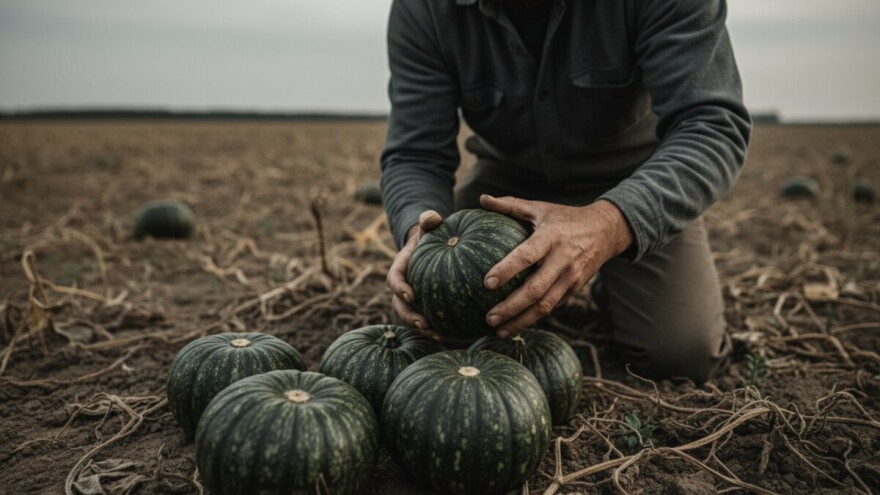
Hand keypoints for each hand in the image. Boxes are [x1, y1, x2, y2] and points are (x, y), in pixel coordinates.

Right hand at [387, 210, 443, 338]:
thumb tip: (433, 218)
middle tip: (423, 324)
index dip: (400, 288)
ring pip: (412, 317)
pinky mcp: (425, 304)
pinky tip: (453, 336)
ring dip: (423, 328)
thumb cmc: (430, 233)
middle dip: (409, 316)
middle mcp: (403, 286)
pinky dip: (438, 328)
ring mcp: (413, 298)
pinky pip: (429, 319)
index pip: (394, 279)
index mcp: (400, 268)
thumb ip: (429, 219)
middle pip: (400, 304)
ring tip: (440, 336)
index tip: (410, 295)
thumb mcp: (429, 224)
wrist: (432, 244)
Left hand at [480, 194, 632, 336]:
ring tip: (498, 330)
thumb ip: (510, 205)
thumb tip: (482, 199)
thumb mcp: (540, 208)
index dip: (507, 270)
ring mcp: (571, 278)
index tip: (486, 283)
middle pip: (536, 290)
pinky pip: (553, 307)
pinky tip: (516, 326)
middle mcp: (563, 260)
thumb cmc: (565, 218)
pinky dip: (534, 319)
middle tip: (489, 317)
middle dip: (511, 307)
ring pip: (545, 306)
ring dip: (521, 321)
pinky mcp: (575, 289)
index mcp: (551, 237)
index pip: (527, 255)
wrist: (606, 231)